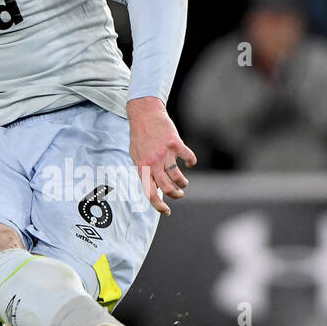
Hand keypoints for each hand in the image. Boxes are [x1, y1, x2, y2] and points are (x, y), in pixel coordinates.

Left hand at [127, 96, 196, 215]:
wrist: (144, 114)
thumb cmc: (139, 136)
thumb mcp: (135, 156)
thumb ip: (144, 171)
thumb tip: (153, 187)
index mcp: (142, 167)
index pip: (150, 193)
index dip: (158, 206)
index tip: (166, 212)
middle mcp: (153, 163)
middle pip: (167, 188)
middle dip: (176, 195)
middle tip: (179, 194)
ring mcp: (164, 154)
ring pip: (178, 176)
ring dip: (183, 183)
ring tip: (184, 182)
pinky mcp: (175, 144)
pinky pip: (188, 157)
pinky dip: (191, 162)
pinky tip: (190, 163)